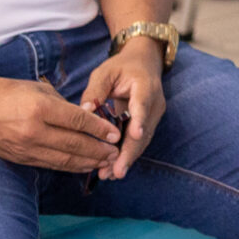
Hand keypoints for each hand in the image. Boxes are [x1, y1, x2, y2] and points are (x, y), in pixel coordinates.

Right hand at [0, 74, 122, 172]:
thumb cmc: (5, 92)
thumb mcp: (37, 89)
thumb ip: (62, 105)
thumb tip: (85, 117)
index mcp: (39, 109)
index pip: (78, 121)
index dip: (99, 128)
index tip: (115, 133)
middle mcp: (33, 131)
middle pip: (74, 144)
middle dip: (99, 149)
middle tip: (117, 152)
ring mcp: (25, 148)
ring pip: (63, 159)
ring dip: (88, 162)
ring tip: (106, 161)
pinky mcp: (19, 158)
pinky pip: (50, 164)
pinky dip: (69, 166)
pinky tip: (83, 165)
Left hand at [79, 40, 168, 180]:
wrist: (144, 63)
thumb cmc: (122, 67)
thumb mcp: (105, 72)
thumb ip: (95, 90)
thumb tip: (84, 111)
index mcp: (144, 86)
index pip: (143, 104)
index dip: (140, 120)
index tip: (136, 135)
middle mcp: (154, 103)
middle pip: (144, 131)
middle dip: (130, 152)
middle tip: (116, 172)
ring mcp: (153, 115)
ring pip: (142, 140)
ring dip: (128, 158)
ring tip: (111, 174)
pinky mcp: (148, 123)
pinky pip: (139, 141)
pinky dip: (127, 154)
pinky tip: (114, 168)